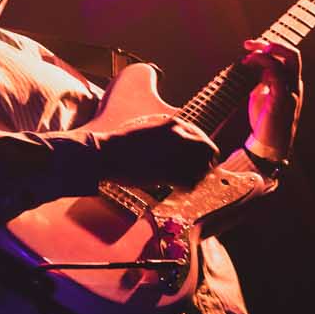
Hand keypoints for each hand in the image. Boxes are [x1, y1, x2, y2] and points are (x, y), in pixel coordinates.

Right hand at [100, 117, 218, 188]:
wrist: (106, 153)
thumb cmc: (123, 144)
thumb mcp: (151, 130)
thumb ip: (169, 136)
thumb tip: (183, 147)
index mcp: (176, 124)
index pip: (204, 141)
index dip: (204, 155)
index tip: (197, 164)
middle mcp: (180, 136)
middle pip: (209, 153)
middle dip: (204, 166)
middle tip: (195, 176)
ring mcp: (175, 153)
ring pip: (201, 169)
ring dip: (196, 178)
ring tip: (183, 183)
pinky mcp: (168, 171)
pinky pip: (189, 182)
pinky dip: (186, 188)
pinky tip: (176, 189)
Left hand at [241, 39, 301, 163]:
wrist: (268, 147)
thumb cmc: (265, 122)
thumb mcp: (263, 95)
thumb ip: (263, 79)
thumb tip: (256, 64)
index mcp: (292, 84)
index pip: (287, 57)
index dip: (270, 46)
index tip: (249, 46)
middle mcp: (295, 85)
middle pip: (293, 54)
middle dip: (272, 43)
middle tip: (250, 44)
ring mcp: (291, 92)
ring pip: (288, 59)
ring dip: (266, 51)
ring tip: (247, 55)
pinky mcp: (282, 100)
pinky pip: (277, 73)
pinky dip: (263, 63)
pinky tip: (249, 64)